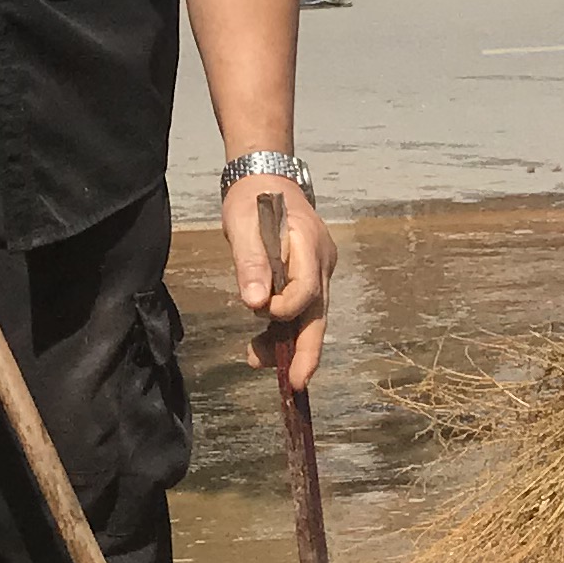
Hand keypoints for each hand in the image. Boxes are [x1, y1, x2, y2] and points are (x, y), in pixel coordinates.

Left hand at [225, 178, 335, 392]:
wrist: (265, 179)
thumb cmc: (251, 199)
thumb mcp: (242, 224)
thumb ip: (250, 262)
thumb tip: (254, 303)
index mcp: (308, 243)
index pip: (307, 288)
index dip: (286, 308)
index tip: (261, 311)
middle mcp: (321, 262)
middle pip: (317, 313)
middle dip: (307, 351)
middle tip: (295, 383)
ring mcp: (319, 272)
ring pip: (309, 317)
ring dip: (288, 343)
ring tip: (257, 361)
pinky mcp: (310, 280)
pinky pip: (301, 310)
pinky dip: (283, 329)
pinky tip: (262, 346)